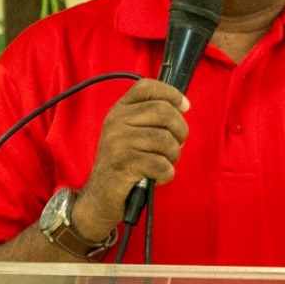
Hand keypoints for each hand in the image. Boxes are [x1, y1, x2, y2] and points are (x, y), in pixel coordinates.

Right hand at [71, 79, 188, 237]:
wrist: (100, 196)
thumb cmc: (124, 164)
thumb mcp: (131, 134)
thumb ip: (151, 118)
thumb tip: (183, 108)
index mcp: (120, 110)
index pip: (147, 87)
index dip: (172, 94)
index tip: (184, 107)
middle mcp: (116, 121)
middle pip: (164, 111)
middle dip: (180, 131)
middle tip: (176, 146)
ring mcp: (118, 141)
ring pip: (166, 140)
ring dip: (173, 156)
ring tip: (164, 164)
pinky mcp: (123, 163)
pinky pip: (161, 164)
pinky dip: (167, 174)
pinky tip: (158, 178)